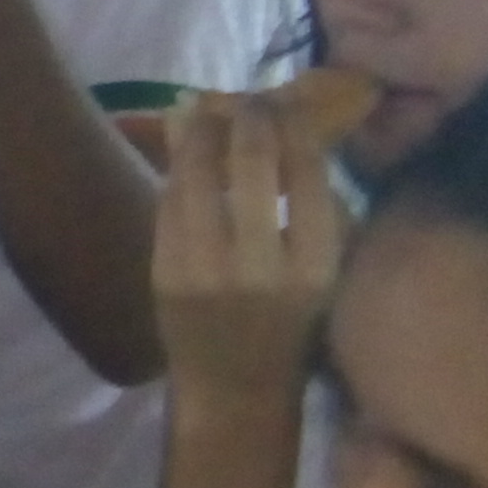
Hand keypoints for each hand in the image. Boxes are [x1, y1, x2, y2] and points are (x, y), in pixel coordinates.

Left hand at [154, 89, 345, 405]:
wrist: (235, 386)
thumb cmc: (292, 326)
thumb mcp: (322, 274)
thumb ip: (315, 212)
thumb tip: (294, 134)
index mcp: (315, 268)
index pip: (307, 178)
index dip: (293, 130)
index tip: (285, 105)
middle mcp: (262, 267)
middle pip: (252, 167)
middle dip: (248, 121)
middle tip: (246, 100)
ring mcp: (207, 270)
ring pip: (199, 178)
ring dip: (199, 133)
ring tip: (201, 107)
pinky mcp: (165, 273)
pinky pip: (170, 205)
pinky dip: (176, 170)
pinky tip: (180, 145)